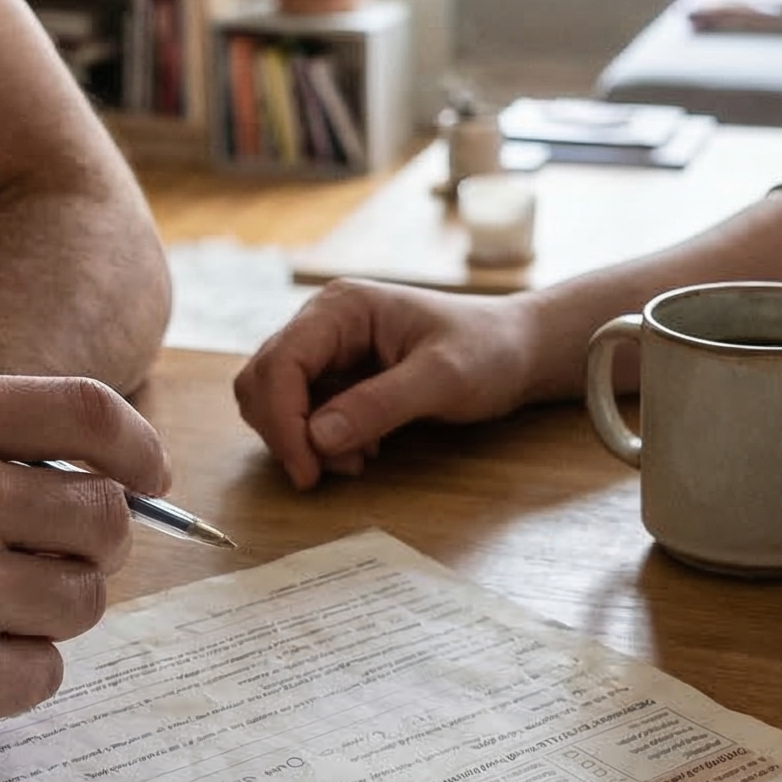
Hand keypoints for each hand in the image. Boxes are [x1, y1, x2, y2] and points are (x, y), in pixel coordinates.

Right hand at [0, 371, 173, 781]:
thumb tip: (105, 475)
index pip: (91, 414)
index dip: (138, 449)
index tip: (149, 477)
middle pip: (105, 518)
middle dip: (91, 546)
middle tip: (43, 565)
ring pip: (84, 602)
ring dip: (45, 615)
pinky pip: (43, 675)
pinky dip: (7, 678)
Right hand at [234, 280, 545, 487]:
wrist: (518, 351)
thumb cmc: (489, 351)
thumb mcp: (443, 378)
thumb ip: (380, 404)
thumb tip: (317, 437)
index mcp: (341, 308)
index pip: (280, 363)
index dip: (282, 421)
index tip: (307, 471)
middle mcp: (323, 323)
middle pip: (263, 382)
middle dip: (287, 433)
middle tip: (330, 473)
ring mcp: (327, 349)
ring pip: (276, 401)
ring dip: (303, 441)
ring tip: (357, 460)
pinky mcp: (337, 376)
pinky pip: (303, 414)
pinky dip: (320, 441)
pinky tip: (365, 449)